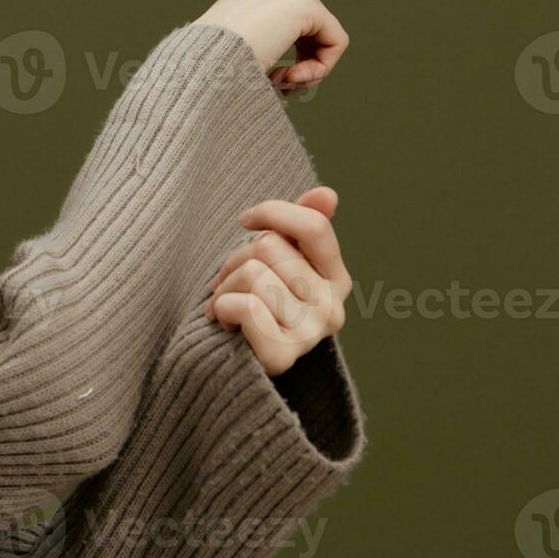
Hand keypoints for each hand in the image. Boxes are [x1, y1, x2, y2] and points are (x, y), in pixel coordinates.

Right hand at [192, 0, 349, 96]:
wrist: (200, 65)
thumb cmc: (205, 70)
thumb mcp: (224, 53)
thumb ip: (252, 47)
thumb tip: (270, 66)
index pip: (286, 26)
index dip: (283, 60)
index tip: (267, 81)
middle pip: (308, 31)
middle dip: (299, 64)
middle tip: (278, 86)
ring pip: (323, 37)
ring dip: (307, 70)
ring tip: (283, 84)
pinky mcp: (305, 2)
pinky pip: (336, 41)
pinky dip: (321, 67)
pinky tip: (292, 78)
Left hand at [203, 186, 351, 375]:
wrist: (228, 363)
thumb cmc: (253, 302)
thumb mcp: (277, 261)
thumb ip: (301, 227)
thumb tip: (327, 194)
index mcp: (336, 279)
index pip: (314, 226)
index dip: (273, 212)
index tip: (246, 220)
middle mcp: (332, 308)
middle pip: (270, 247)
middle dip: (235, 259)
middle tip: (230, 283)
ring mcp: (310, 335)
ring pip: (252, 274)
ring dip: (223, 287)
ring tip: (227, 304)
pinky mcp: (283, 356)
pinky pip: (245, 306)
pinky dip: (222, 308)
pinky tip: (226, 323)